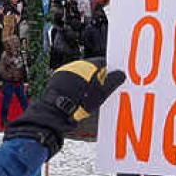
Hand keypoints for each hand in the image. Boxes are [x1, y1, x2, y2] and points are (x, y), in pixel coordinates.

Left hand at [5, 58, 124, 157]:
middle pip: (92, 68)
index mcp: (86, 66)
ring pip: (81, 75)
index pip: (103, 62)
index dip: (110, 71)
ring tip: (89, 96)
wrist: (55, 112)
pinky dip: (76, 87)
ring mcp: (64, 72)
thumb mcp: (101, 94)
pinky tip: (78, 97)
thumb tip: (121, 74)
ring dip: (87, 83)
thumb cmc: (78, 103)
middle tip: (103, 90)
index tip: (113, 79)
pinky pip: (71, 81)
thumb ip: (113, 82)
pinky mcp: (57, 80)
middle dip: (98, 78)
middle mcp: (74, 66)